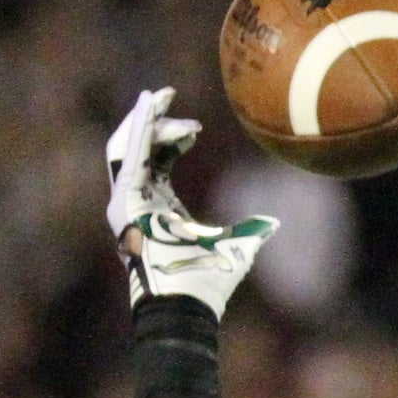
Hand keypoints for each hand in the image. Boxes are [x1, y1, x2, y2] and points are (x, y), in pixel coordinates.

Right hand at [106, 87, 276, 315]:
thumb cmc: (208, 282)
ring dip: (143, 120)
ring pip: (128, 147)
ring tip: (158, 96)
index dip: (172, 139)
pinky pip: (130, 156)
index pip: (156, 161)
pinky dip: (140, 130)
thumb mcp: (236, 249)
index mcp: (158, 208)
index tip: (196, 128)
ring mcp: (127, 202)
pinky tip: (150, 107)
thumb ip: (250, 232)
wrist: (188, 303)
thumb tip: (271, 223)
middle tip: (166, 94)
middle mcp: (137, 202)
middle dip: (151, 119)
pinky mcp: (125, 201)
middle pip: (138, 148)